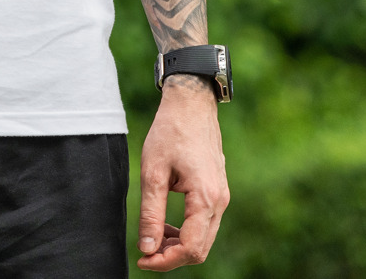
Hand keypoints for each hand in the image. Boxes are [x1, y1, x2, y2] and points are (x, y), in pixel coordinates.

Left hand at [137, 76, 229, 270]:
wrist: (191, 103)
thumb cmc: (170, 131)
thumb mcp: (153, 172)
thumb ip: (151, 213)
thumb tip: (147, 249)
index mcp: (206, 198)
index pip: (190, 248)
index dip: (166, 261)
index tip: (142, 260)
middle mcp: (220, 201)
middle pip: (200, 249)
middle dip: (172, 257)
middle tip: (145, 252)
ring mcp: (222, 196)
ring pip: (204, 238)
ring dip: (179, 244)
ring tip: (153, 236)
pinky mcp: (218, 191)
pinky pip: (205, 223)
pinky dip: (187, 230)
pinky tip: (166, 223)